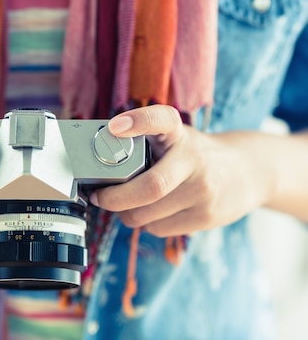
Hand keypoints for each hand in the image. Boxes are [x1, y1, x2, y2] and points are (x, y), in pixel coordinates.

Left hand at [90, 105, 273, 236]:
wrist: (249, 172)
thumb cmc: (196, 155)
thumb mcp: (176, 139)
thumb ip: (145, 144)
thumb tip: (98, 161)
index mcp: (180, 134)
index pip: (161, 119)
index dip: (138, 121)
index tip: (114, 127)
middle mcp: (194, 160)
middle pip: (149, 187)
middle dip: (114, 198)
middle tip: (99, 197)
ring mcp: (204, 191)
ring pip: (147, 214)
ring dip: (126, 214)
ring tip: (126, 205)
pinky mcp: (206, 216)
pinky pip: (158, 228)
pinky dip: (146, 223)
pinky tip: (153, 212)